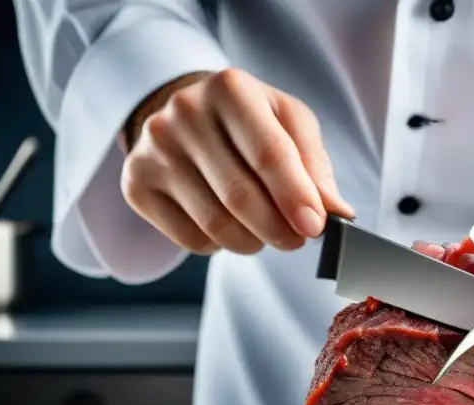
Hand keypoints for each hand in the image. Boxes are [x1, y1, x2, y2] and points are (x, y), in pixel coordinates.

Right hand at [120, 68, 354, 255]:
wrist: (188, 115)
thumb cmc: (251, 122)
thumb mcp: (291, 124)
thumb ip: (316, 166)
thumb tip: (336, 212)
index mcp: (231, 89)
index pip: (269, 153)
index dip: (295, 197)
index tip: (316, 227)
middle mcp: (184, 113)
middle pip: (240, 196)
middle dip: (279, 229)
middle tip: (298, 239)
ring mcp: (154, 149)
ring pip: (216, 225)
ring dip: (254, 242)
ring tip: (267, 232)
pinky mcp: (137, 184)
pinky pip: (191, 239)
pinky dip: (221, 245)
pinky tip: (229, 224)